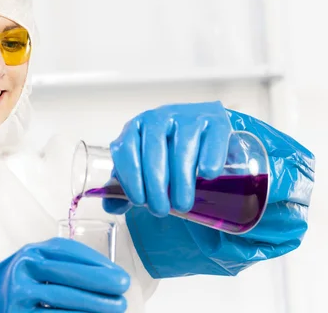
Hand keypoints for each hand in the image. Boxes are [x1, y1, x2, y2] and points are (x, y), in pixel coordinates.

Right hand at [0, 237, 129, 311]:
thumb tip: (107, 273)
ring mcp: (19, 296)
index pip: (68, 252)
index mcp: (31, 252)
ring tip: (117, 307)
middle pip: (68, 275)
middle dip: (101, 282)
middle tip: (124, 288)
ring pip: (64, 301)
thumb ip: (63, 261)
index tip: (119, 272)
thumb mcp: (35, 263)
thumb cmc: (21, 281)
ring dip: (95, 305)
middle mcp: (23, 270)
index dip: (96, 262)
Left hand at [105, 101, 231, 216]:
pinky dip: (210, 158)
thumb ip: (127, 185)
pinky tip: (207, 175)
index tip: (139, 201)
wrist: (204, 134)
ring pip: (182, 147)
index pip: (126, 149)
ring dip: (181, 180)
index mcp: (137, 127)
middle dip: (156, 185)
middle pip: (154, 151)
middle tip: (161, 210)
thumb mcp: (144, 167)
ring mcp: (189, 116)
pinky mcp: (216, 121)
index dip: (131, 177)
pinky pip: (212, 140)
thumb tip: (112, 206)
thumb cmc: (169, 152)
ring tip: (182, 204)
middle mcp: (160, 116)